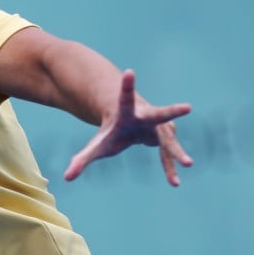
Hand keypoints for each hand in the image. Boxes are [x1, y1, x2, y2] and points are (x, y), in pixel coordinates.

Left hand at [64, 69, 192, 185]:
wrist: (131, 126)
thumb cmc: (112, 132)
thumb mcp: (96, 147)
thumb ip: (82, 159)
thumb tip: (66, 178)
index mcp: (127, 112)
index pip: (126, 97)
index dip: (127, 86)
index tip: (129, 72)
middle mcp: (147, 115)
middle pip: (160, 114)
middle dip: (172, 111)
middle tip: (187, 107)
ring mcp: (159, 126)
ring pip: (168, 141)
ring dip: (176, 152)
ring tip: (188, 163)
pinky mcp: (165, 137)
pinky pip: (167, 154)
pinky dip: (169, 168)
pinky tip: (173, 182)